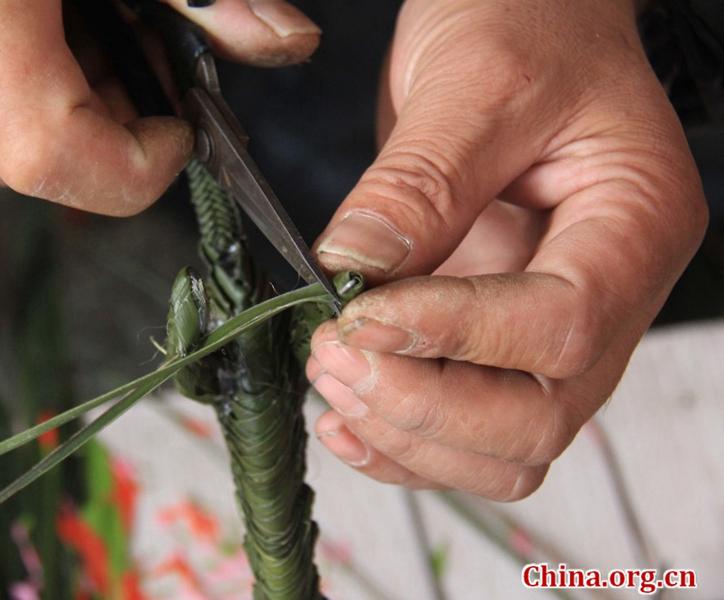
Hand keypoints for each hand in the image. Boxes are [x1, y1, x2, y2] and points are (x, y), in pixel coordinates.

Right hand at [0, 0, 318, 214]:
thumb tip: (293, 44)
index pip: (61, 160)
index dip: (141, 160)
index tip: (175, 126)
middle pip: (65, 166)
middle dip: (116, 115)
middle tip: (110, 40)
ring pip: (31, 163)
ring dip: (72, 108)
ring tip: (52, 29)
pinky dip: (25, 109)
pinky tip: (14, 46)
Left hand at [307, 0, 707, 498]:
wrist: (524, 19)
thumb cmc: (528, 23)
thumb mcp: (475, 79)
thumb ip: (420, 182)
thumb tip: (355, 268)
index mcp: (634, 225)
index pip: (561, 326)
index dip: (454, 335)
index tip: (360, 315)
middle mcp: (607, 294)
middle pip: (539, 418)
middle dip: (425, 407)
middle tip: (336, 357)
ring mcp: (549, 327)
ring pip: (504, 448)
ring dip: (408, 434)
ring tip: (331, 375)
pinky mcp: (494, 338)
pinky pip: (467, 431)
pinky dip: (403, 441)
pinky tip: (346, 420)